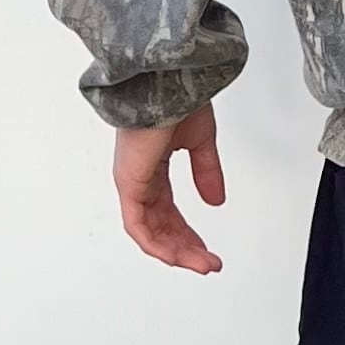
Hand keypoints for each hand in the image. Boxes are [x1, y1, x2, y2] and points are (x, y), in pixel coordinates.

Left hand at [112, 105, 226, 273]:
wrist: (166, 79)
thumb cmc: (177, 96)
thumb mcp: (200, 142)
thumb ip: (206, 172)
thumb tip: (215, 201)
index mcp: (152, 166)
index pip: (168, 211)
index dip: (188, 234)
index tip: (208, 250)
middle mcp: (139, 177)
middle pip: (160, 226)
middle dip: (186, 249)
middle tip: (208, 264)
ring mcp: (132, 182)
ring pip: (149, 232)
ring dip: (176, 253)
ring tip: (202, 265)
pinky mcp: (129, 184)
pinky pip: (138, 227)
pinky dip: (157, 245)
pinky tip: (177, 257)